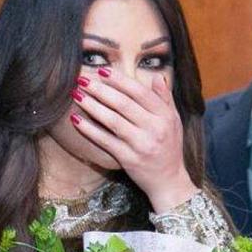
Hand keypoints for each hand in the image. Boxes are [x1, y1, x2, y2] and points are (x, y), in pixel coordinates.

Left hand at [70, 69, 197, 211]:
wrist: (169, 181)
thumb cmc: (170, 148)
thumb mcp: (174, 121)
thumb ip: (165, 98)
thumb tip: (156, 77)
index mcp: (165, 116)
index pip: (139, 92)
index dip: (119, 80)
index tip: (102, 71)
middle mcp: (154, 129)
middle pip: (123, 104)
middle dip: (100, 89)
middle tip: (82, 79)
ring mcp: (141, 145)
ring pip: (112, 120)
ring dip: (92, 106)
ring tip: (77, 95)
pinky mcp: (128, 159)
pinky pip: (105, 141)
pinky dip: (89, 129)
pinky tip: (76, 119)